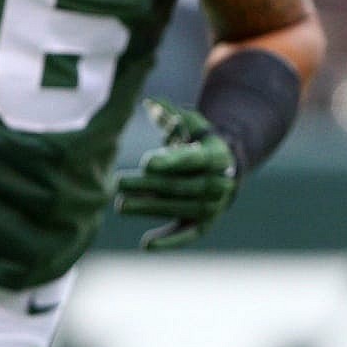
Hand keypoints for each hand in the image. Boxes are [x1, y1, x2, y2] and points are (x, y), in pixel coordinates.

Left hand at [115, 99, 238, 250]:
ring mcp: (214, 205)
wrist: (228, 168)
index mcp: (217, 156)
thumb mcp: (192, 124)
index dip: (170, 162)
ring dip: (148, 208)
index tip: (146, 163)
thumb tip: (149, 102)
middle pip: (179, 185)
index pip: (191, 160)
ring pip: (177, 208)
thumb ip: (171, 116)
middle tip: (119, 182)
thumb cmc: (201, 142)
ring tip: (120, 204)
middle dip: (147, 185)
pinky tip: (146, 244)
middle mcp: (220, 183)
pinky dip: (169, 242)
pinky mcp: (206, 223)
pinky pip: (187, 235)